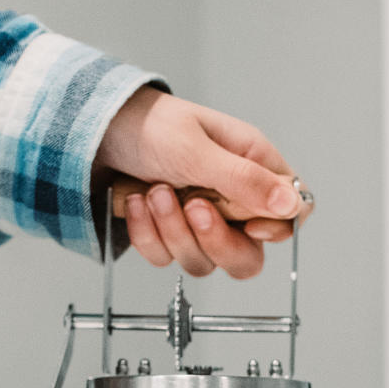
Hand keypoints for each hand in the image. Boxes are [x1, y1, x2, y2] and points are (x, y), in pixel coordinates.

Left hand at [94, 86, 313, 278]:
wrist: (97, 132)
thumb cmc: (150, 126)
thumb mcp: (197, 149)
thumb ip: (244, 180)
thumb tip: (291, 205)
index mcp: (252, 167)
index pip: (291, 213)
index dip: (276, 228)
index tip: (249, 225)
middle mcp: (231, 198)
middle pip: (247, 255)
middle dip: (216, 242)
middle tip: (193, 208)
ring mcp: (199, 221)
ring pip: (203, 261)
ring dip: (173, 231)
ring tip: (154, 191)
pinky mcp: (168, 233)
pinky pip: (165, 257)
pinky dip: (147, 234)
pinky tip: (137, 202)